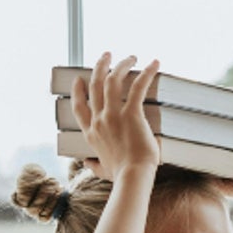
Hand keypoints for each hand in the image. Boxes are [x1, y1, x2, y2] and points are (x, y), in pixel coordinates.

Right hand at [70, 52, 160, 179]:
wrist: (133, 177)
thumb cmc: (121, 176)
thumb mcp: (102, 170)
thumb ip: (94, 165)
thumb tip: (87, 164)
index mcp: (91, 133)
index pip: (79, 107)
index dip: (78, 91)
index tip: (79, 79)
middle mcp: (98, 120)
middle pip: (94, 85)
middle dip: (99, 66)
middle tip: (107, 55)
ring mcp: (113, 116)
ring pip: (112, 80)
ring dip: (121, 64)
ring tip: (130, 56)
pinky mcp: (131, 114)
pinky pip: (138, 87)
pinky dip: (147, 73)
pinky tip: (154, 63)